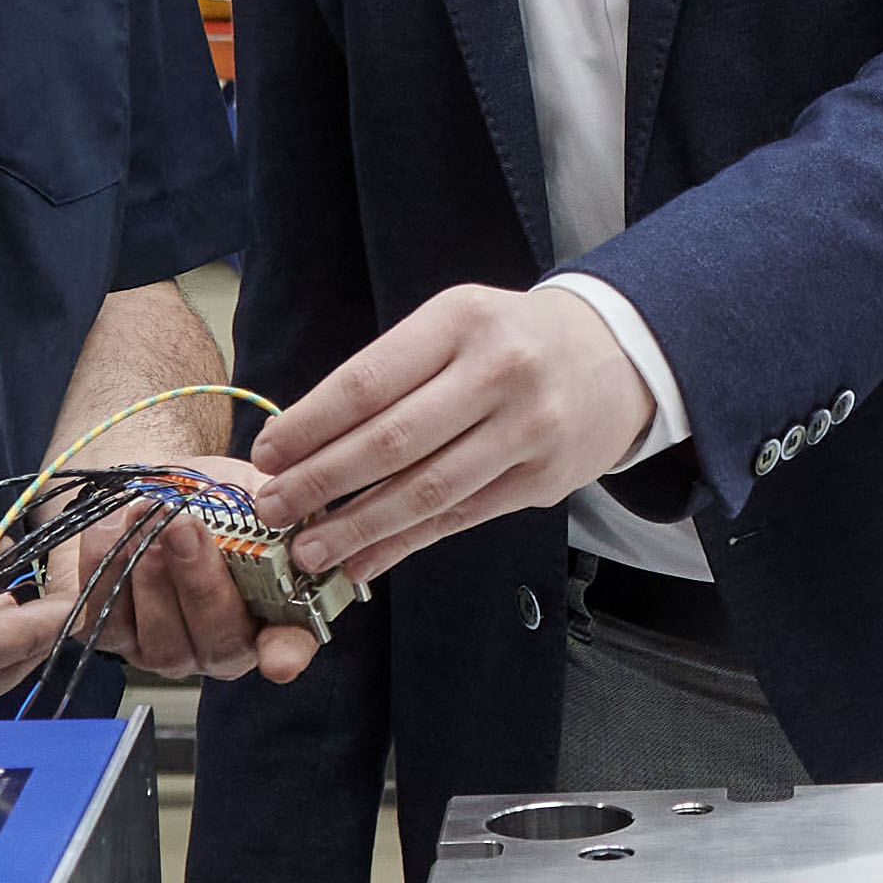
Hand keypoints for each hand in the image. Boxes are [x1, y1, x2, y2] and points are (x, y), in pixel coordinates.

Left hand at [47, 454, 318, 685]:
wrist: (160, 490)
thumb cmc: (218, 495)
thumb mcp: (258, 493)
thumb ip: (275, 511)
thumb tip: (278, 512)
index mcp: (271, 613)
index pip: (288, 645)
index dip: (284, 653)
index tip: (278, 659)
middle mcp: (221, 645)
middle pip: (217, 642)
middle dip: (198, 582)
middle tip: (184, 527)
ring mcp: (167, 648)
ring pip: (159, 641)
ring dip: (149, 574)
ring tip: (145, 517)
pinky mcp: (115, 637)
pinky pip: (104, 621)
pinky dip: (103, 570)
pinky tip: (110, 528)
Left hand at [246, 284, 654, 580]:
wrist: (617, 356)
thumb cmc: (511, 339)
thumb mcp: (455, 324)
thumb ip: (392, 374)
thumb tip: (304, 440)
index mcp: (461, 320)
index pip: (367, 382)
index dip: (309, 426)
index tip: (265, 455)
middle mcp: (497, 371)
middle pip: (390, 441)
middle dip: (320, 481)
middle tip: (271, 509)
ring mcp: (526, 430)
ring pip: (425, 491)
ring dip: (356, 527)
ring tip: (307, 550)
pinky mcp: (542, 481)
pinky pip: (459, 519)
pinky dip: (404, 545)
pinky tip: (364, 562)